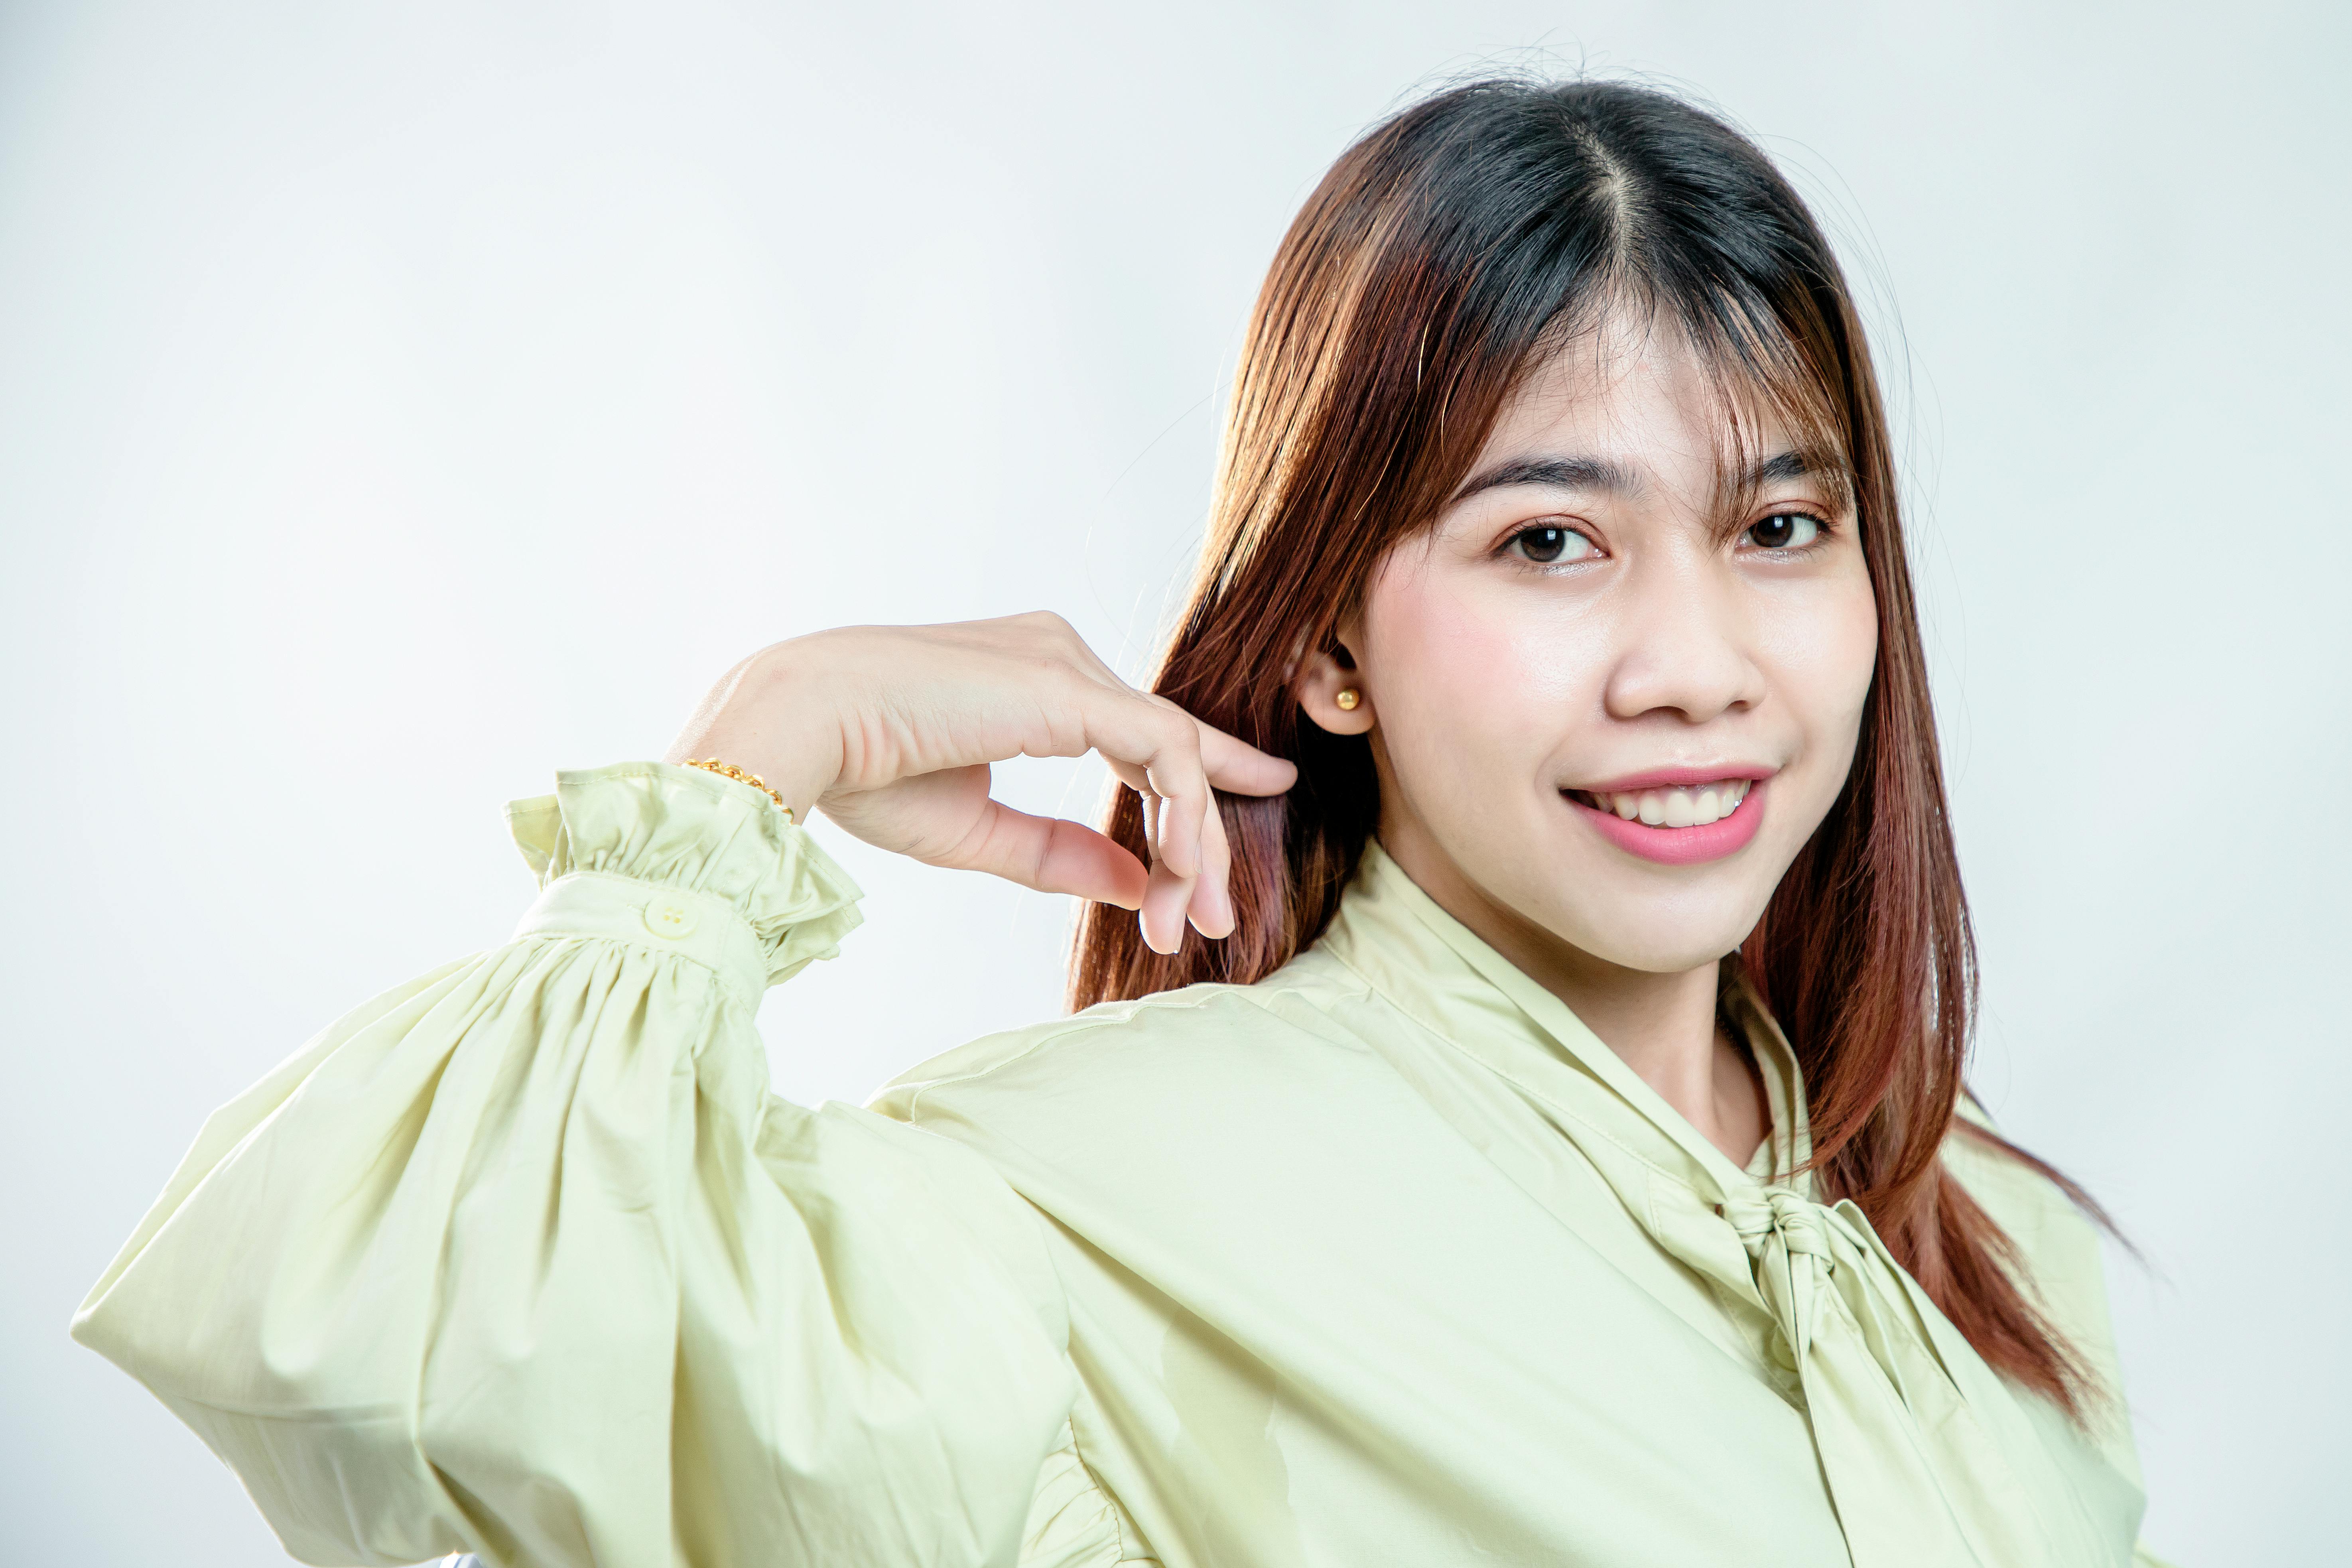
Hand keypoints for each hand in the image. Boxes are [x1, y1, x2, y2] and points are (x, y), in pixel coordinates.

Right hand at [664, 613, 1296, 953]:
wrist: (802, 727)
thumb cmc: (866, 772)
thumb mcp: (979, 831)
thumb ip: (1060, 854)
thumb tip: (1141, 886)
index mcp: (1038, 679)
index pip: (1145, 733)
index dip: (1202, 784)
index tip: (1247, 820)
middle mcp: (1063, 657)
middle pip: (1170, 750)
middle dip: (1203, 843)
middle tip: (1217, 922)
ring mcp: (1069, 663)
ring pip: (1178, 753)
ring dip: (1195, 846)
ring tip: (1194, 921)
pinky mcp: (1070, 686)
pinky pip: (1163, 750)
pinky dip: (1184, 813)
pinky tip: (1182, 872)